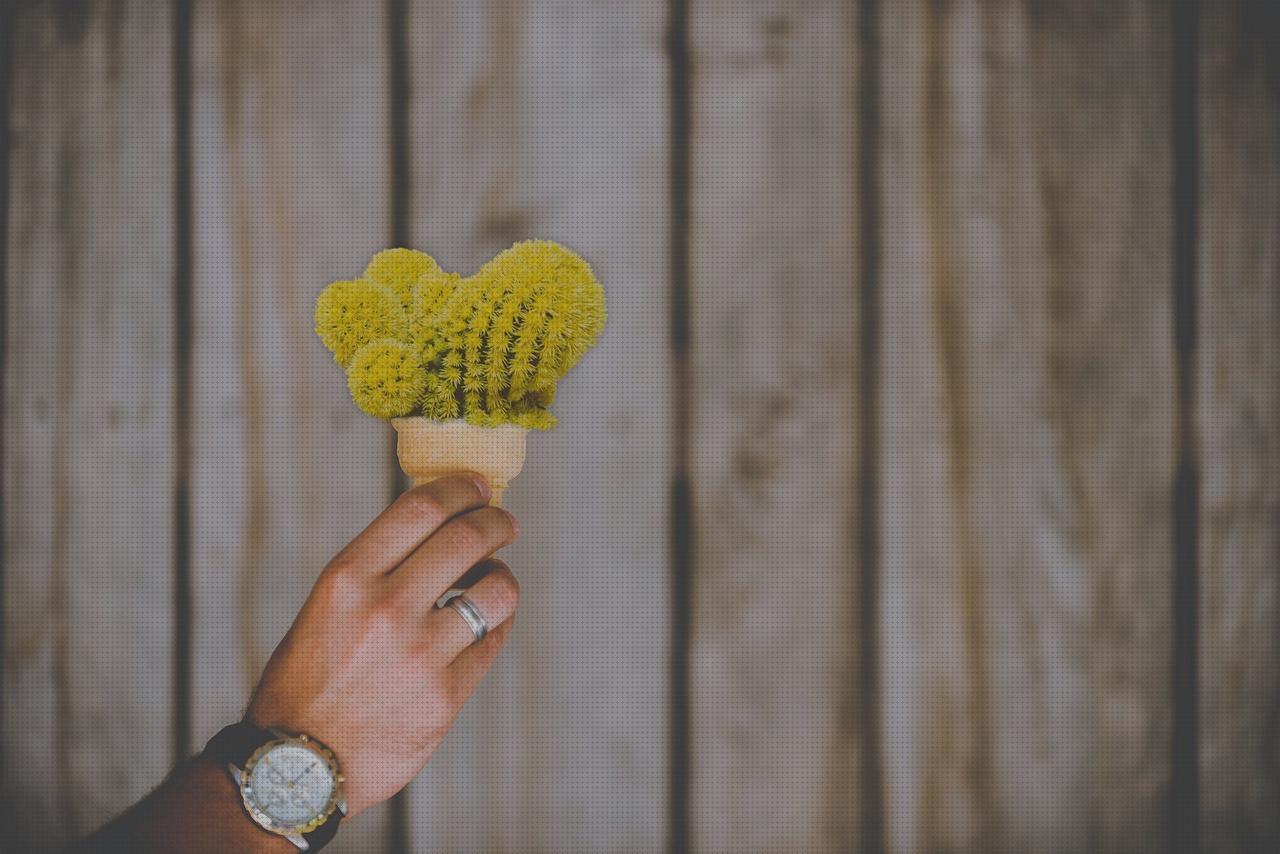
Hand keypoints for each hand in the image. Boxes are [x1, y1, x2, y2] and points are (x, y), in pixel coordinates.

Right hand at [244, 473, 519, 817]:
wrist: (294, 767)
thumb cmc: (307, 681)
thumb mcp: (326, 607)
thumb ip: (379, 568)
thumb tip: (442, 526)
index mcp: (347, 578)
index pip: (422, 507)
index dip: (461, 488)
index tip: (480, 486)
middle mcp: (385, 608)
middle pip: (467, 537)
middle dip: (497, 522)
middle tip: (505, 523)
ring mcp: (420, 654)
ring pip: (496, 590)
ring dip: (503, 578)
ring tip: (495, 582)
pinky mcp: (445, 697)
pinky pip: (492, 642)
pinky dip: (496, 626)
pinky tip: (486, 626)